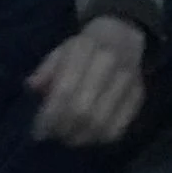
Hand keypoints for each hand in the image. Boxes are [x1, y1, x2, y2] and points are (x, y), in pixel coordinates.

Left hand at [28, 16, 146, 146]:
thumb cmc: (85, 47)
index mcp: (85, 47)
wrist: (123, 33)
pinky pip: (118, 129)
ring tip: (69, 137)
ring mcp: (127, 79)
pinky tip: (88, 135)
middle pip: (82, 110)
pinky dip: (99, 139)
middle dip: (63, 129)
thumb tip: (32, 87)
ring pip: (100, 123)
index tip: (38, 131)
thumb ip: (47, 69)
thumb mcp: (62, 50)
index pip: (64, 90)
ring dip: (80, 137)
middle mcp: (108, 62)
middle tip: (53, 136)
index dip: (49, 116)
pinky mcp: (138, 95)